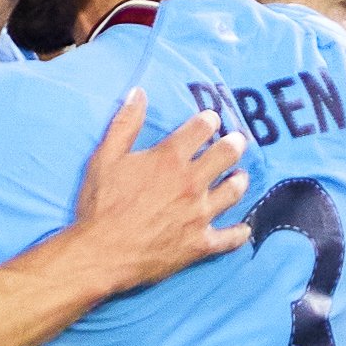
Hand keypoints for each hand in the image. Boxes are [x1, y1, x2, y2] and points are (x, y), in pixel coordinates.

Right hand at [53, 90, 250, 295]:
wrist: (102, 253)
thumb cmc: (101, 205)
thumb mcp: (105, 158)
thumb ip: (125, 123)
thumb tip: (138, 92)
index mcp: (170, 159)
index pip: (201, 129)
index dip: (209, 121)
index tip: (212, 120)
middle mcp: (192, 183)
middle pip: (226, 155)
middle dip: (234, 144)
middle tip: (237, 142)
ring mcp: (200, 214)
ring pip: (234, 192)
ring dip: (240, 181)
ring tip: (240, 176)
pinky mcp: (201, 244)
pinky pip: (230, 238)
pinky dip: (239, 234)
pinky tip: (244, 229)